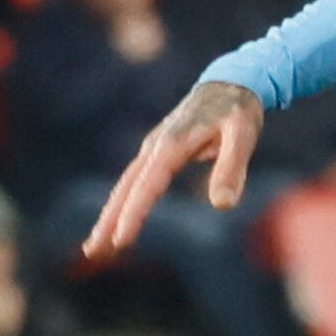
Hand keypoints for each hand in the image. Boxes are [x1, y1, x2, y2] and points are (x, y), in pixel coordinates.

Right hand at [83, 80, 265, 260]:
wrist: (230, 83)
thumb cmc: (238, 110)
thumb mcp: (243, 136)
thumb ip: (231, 169)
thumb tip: (221, 205)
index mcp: (172, 144)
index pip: (147, 185)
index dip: (134, 214)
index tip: (121, 241)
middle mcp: (155, 147)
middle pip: (125, 188)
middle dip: (108, 221)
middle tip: (92, 252)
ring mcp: (153, 149)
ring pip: (126, 186)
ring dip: (110, 216)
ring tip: (97, 248)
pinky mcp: (158, 153)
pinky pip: (135, 183)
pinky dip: (124, 204)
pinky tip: (118, 222)